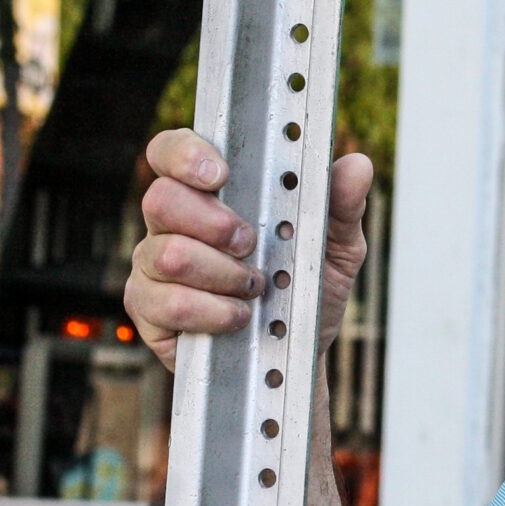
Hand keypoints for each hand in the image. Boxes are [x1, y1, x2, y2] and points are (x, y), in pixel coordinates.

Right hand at [126, 128, 374, 371]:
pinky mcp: (149, 310)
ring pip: (167, 254)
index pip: (172, 152)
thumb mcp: (337, 246)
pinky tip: (237, 316)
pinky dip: (213, 311)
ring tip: (255, 287)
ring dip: (222, 274)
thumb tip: (356, 165)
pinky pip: (169, 303)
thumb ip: (341, 205)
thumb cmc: (307, 289)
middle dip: (213, 223)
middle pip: (161, 199)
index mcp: (211, 193)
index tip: (220, 175)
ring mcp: (153, 266)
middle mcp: (173, 224)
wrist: (296, 353)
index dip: (187, 154)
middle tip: (250, 244)